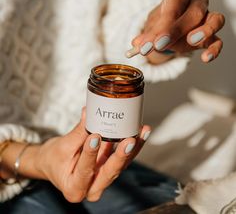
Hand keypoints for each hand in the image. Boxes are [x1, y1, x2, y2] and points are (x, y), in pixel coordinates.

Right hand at [35, 108, 150, 201]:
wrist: (55, 163)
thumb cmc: (55, 158)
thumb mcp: (63, 146)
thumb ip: (78, 132)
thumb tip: (89, 113)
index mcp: (74, 188)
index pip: (84, 171)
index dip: (90, 154)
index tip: (94, 136)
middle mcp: (92, 188)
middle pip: (109, 173)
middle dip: (121, 155)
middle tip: (129, 140)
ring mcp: (104, 180)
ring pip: (121, 165)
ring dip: (133, 148)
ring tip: (141, 132)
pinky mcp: (111, 170)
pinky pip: (124, 159)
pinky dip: (133, 146)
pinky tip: (141, 133)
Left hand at [131, 0, 224, 63]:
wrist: (169, 31)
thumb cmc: (161, 24)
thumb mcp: (151, 28)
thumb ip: (146, 36)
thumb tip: (137, 44)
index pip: (174, 4)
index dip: (163, 23)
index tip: (150, 41)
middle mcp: (196, 2)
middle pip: (193, 13)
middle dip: (175, 31)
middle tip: (159, 45)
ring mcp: (207, 18)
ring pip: (214, 20)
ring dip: (203, 31)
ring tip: (190, 41)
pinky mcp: (211, 36)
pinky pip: (218, 41)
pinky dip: (214, 50)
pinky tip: (205, 58)